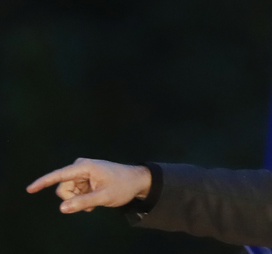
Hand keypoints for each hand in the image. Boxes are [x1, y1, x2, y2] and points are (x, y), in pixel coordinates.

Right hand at [27, 158, 151, 213]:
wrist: (137, 181)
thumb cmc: (123, 187)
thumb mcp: (104, 197)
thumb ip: (83, 202)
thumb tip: (62, 208)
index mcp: (85, 167)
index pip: (59, 175)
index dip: (43, 182)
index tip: (29, 189)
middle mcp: (81, 166)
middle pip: (63, 187)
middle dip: (73, 198)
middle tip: (90, 204)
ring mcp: (82, 171)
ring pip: (69, 191)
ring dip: (79, 199)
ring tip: (95, 200)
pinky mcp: (85, 176)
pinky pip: (75, 191)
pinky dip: (82, 197)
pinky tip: (95, 197)